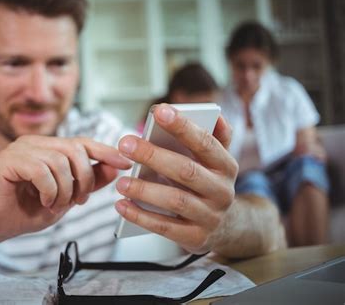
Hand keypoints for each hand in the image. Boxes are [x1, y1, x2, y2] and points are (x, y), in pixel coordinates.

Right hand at [0, 136, 130, 238]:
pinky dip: (50, 191)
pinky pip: (42, 170)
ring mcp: (20, 148)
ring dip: (65, 191)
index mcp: (47, 148)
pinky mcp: (8, 159)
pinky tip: (44, 202)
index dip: (105, 151)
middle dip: (85, 179)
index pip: (82, 142)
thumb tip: (114, 168)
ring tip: (56, 205)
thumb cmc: (24, 211)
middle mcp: (34, 143)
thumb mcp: (65, 198)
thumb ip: (88, 182)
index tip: (125, 163)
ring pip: (60, 162)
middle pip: (75, 150)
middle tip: (78, 201)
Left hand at [115, 104, 237, 253]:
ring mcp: (210, 216)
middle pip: (186, 171)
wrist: (227, 227)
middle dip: (153, 155)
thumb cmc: (209, 183)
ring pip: (175, 200)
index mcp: (226, 166)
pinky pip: (165, 227)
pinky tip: (122, 206)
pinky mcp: (196, 237)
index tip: (159, 110)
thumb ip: (215, 138)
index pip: (205, 143)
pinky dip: (141, 216)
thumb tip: (216, 114)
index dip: (183, 126)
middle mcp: (222, 191)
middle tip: (125, 144)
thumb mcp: (217, 161)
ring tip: (121, 182)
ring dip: (145, 190)